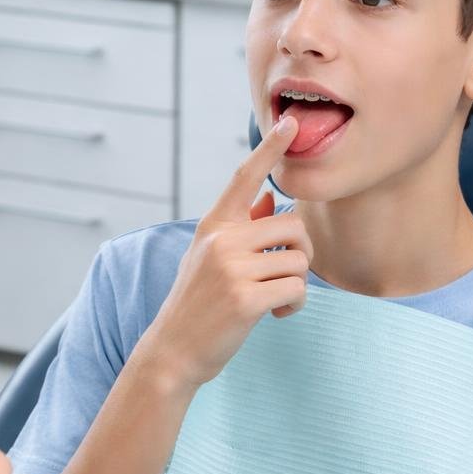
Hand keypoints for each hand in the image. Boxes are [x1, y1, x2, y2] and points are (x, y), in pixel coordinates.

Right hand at [139, 114, 313, 390]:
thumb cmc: (196, 304)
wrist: (172, 351)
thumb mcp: (208, 259)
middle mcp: (220, 240)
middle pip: (294, 226)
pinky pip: (297, 289)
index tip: (290, 122)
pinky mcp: (246, 298)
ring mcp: (231, 269)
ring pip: (299, 261)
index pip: (245, 177)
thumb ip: (240, 228)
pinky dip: (295, 305)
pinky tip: (276, 315)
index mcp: (213, 225)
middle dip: (301, 254)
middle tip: (285, 276)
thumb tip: (271, 197)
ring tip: (274, 301)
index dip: (271, 148)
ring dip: (297, 285)